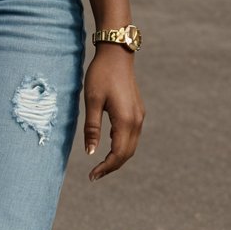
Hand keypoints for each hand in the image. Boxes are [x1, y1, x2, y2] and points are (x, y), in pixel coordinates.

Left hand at [82, 47, 143, 180]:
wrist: (117, 54)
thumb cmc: (101, 74)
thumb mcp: (91, 101)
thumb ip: (92, 128)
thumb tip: (91, 152)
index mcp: (125, 120)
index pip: (118, 154)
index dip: (105, 168)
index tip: (91, 176)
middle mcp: (137, 121)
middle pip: (127, 153)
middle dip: (111, 166)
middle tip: (94, 175)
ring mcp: (139, 115)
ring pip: (131, 146)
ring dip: (117, 157)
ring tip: (100, 164)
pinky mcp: (137, 110)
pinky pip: (132, 136)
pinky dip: (121, 146)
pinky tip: (108, 146)